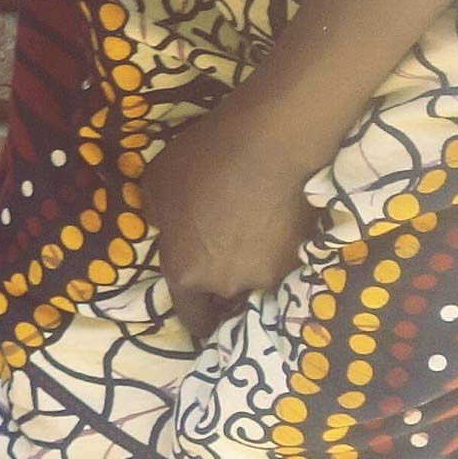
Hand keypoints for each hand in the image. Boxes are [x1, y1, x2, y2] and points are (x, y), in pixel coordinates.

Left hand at [137, 104, 328, 320]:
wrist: (268, 143)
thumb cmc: (203, 160)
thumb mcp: (157, 183)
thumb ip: (159, 217)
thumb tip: (169, 229)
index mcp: (185, 272)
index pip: (191, 316)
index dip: (196, 314)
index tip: (203, 311)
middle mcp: (226, 283)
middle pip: (225, 297)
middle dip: (224, 282)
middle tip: (228, 251)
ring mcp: (267, 273)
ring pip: (257, 279)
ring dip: (254, 263)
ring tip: (257, 230)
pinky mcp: (300, 256)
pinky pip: (283, 260)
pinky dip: (280, 248)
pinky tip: (279, 222)